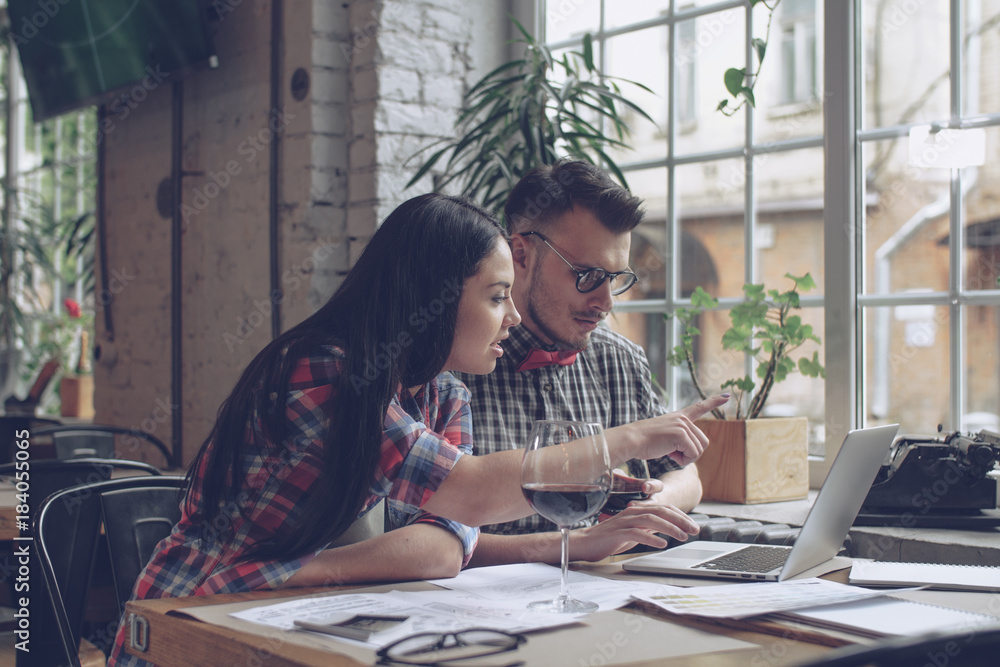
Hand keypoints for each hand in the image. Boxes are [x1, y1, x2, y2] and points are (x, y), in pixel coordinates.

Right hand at [569, 505, 698, 561]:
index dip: (680, 516)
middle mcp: (632, 512)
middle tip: (694, 530)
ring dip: (670, 528)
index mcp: (637, 510)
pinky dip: (651, 538)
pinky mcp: (617, 533)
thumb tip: (665, 528)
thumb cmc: (609, 538)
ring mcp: (624, 522)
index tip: (693, 526)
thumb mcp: (633, 532)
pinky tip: (662, 544)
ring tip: (682, 536)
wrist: (585, 543)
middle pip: (660, 511)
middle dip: (680, 520)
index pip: (663, 508)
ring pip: (651, 520)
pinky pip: (637, 533)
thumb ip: (648, 528)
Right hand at [613, 394, 729, 466]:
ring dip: (686, 458)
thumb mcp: (664, 436)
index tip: (727, 395)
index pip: (699, 407)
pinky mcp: (681, 434)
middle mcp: (683, 419)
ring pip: (699, 450)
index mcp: (678, 417)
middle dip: (690, 453)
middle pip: (703, 442)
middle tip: (672, 453)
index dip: (714, 402)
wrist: (631, 440)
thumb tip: (692, 449)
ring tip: (669, 453)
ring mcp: (683, 425)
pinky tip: (669, 455)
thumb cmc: (643, 442)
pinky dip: (683, 460)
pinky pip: (693, 454)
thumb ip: (679, 438)